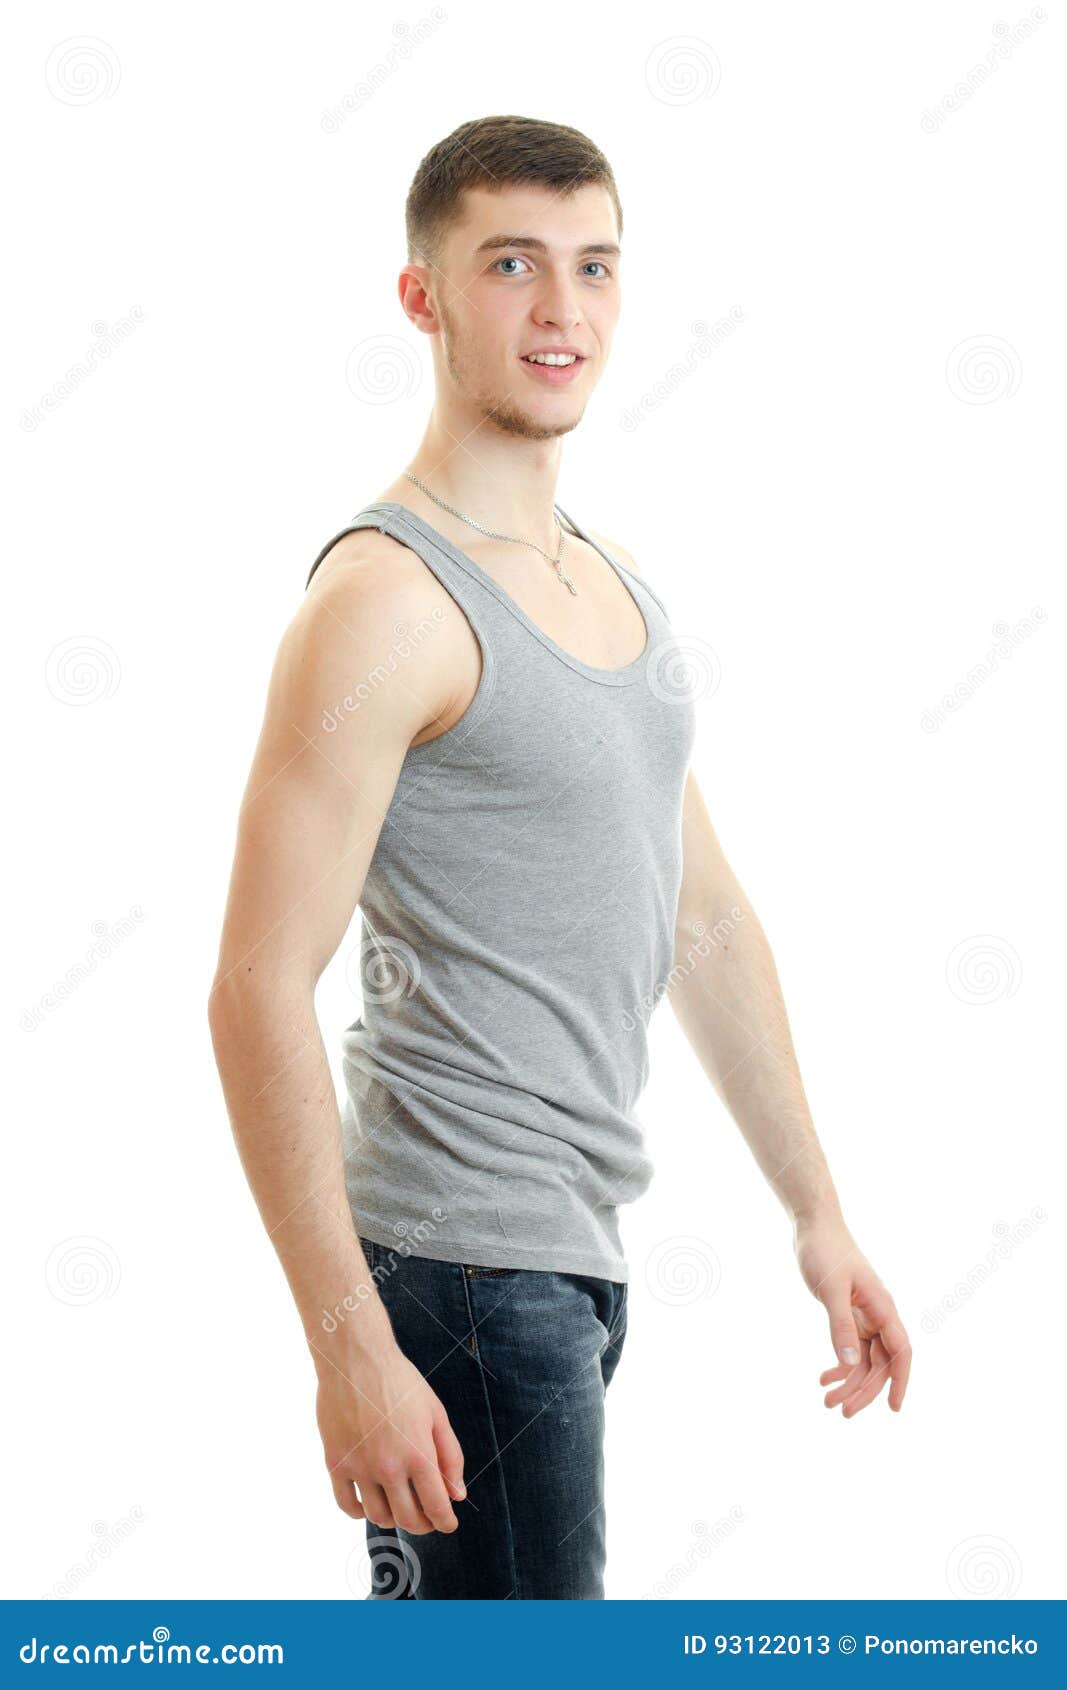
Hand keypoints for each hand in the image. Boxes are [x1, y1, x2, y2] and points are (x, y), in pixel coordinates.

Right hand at [314, 1340, 466, 1532]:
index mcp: (419, 1454)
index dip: (445, 1521)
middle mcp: (389, 1467)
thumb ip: (450, 1456)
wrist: (355, 1359)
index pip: (437, 1506)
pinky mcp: (335, 1464)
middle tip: (426, 1519)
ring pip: (378, 1517)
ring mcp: (359, 1467)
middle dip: (422, 1525)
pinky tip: (370, 1502)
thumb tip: (458, 1494)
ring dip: (393, 1519)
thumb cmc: (399, 1381)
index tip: (448, 1524)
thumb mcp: (435, 1413)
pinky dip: (360, 1513)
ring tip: (399, 1507)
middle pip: (407, 1519)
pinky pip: (347, 1505)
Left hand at [792, 1212, 911, 1415]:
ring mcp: (865, 1315)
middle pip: (881, 1362)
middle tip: (841, 1412)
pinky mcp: (850, 1313)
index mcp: (882, 1307)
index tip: (893, 1408)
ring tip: (827, 1401)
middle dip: (864, 1389)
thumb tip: (852, 1364)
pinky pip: (852, 1347)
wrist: (814, 1226)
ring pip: (865, 1359)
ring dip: (849, 1381)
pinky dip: (841, 1364)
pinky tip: (823, 1377)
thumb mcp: (831, 1290)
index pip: (900, 1351)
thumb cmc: (825, 1252)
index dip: (900, 1381)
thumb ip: (841, 1326)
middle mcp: (878, 1314)